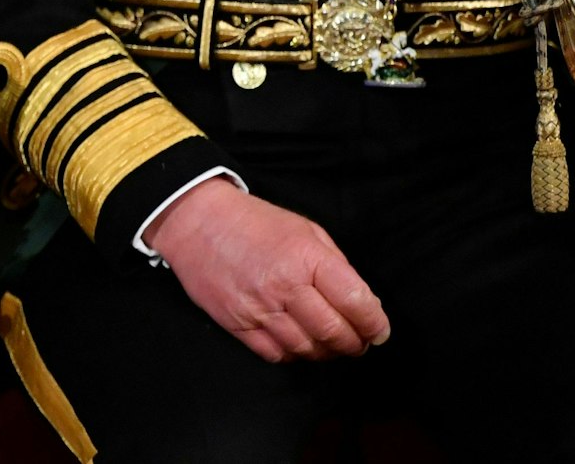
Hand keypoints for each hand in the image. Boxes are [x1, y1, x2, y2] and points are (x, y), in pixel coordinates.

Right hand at [145, 178, 388, 362]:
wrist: (196, 220)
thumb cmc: (255, 222)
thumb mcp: (304, 230)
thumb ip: (335, 265)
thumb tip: (362, 304)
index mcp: (306, 257)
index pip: (356, 303)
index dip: (375, 324)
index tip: (378, 330)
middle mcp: (283, 286)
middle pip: (334, 333)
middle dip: (354, 343)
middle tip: (357, 341)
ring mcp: (258, 308)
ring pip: (307, 349)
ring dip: (325, 351)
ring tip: (327, 342)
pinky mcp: (236, 323)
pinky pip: (275, 354)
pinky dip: (293, 353)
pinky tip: (296, 340)